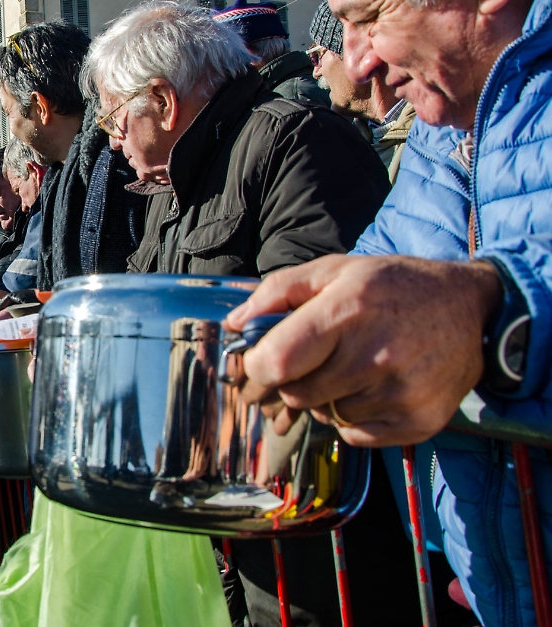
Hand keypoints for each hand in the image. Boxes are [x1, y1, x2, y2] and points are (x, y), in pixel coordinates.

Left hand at [223, 254, 501, 446]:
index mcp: (347, 311)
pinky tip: (371, 387)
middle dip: (289, 382)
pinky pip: (354, 435)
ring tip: (350, 368)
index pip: (277, 362)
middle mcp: (375, 355)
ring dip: (324, 398)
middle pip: (296, 394)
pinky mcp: (418, 421)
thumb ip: (277, 292)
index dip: (257, 368)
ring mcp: (400, 393)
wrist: (470, 308)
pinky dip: (351, 417)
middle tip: (305, 364)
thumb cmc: (391, 286)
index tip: (260, 362)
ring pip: (325, 416)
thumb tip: (235, 324)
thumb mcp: (334, 271)